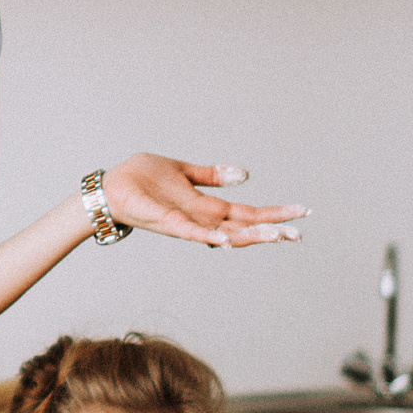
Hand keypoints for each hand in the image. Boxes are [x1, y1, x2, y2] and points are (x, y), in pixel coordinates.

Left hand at [99, 154, 306, 247]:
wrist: (109, 188)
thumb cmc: (142, 180)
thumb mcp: (184, 171)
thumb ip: (212, 175)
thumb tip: (246, 175)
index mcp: (207, 206)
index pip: (249, 212)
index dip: (275, 213)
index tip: (303, 212)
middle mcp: (201, 219)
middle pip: (244, 228)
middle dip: (272, 231)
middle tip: (300, 233)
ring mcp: (186, 223)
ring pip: (224, 234)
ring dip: (250, 237)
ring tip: (276, 237)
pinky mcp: (167, 222)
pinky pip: (191, 232)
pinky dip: (209, 236)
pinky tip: (226, 240)